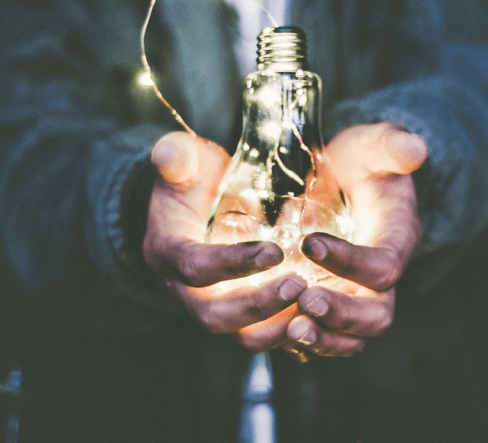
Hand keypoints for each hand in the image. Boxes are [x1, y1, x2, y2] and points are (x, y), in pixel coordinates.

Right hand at [143, 131, 306, 346]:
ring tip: (315, 306)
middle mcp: (185, 289)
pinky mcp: (237, 312)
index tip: (274, 251)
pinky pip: (260, 334)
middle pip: (215, 316)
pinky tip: (319, 318)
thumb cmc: (193, 181)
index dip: (232, 263)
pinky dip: (289, 333)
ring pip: (240, 335)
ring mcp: (212, 304)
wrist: (195, 207)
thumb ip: (177, 157)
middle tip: (299, 285)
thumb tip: (167, 152)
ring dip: (277, 327)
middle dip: (258, 305)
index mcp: (168, 252)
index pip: (194, 267)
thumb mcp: (184, 163)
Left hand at [282, 122, 427, 360]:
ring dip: (323, 339)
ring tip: (291, 329)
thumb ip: (391, 146)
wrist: (344, 179)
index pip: (383, 266)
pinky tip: (277, 330)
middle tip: (304, 302)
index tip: (309, 243)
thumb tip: (416, 148)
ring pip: (352, 336)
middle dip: (342, 314)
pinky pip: (325, 334)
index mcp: (396, 240)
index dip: (351, 261)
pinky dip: (305, 341)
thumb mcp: (373, 146)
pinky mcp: (333, 299)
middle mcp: (380, 276)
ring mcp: (356, 293)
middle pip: (376, 314)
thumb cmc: (360, 162)